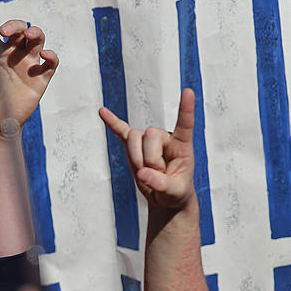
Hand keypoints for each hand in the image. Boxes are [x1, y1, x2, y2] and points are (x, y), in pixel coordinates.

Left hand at [0, 20, 57, 132]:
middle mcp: (13, 54)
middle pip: (19, 30)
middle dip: (14, 25)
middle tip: (4, 31)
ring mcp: (28, 64)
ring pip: (37, 40)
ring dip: (35, 33)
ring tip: (28, 34)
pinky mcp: (40, 78)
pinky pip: (51, 64)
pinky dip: (51, 56)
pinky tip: (45, 54)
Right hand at [99, 88, 196, 210]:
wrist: (165, 198)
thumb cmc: (175, 192)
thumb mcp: (174, 192)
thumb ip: (161, 183)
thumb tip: (143, 173)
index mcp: (182, 145)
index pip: (185, 124)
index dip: (186, 109)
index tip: (188, 92)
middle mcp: (165, 137)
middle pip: (150, 135)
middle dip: (150, 160)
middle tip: (157, 175)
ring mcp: (148, 141)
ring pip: (133, 138)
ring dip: (136, 159)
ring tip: (147, 172)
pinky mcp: (134, 146)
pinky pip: (121, 131)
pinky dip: (112, 122)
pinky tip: (102, 112)